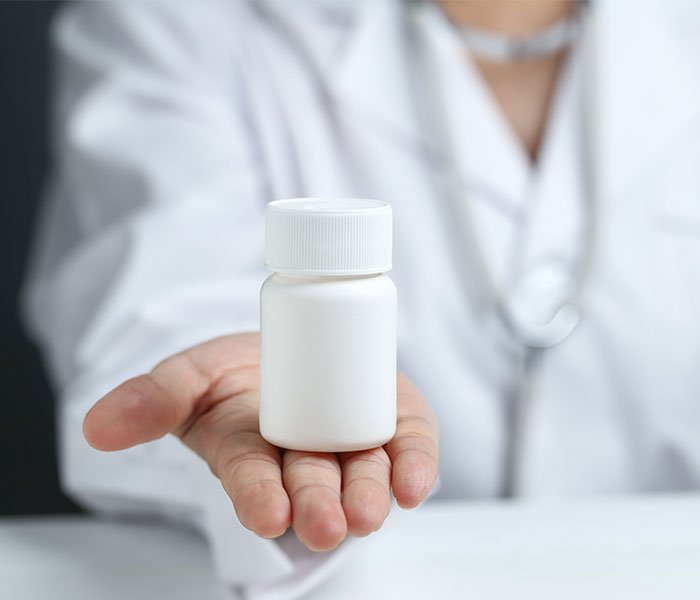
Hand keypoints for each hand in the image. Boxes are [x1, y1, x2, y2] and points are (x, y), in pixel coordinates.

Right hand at [83, 333, 438, 550]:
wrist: (290, 347)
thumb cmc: (235, 372)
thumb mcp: (188, 374)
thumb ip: (150, 398)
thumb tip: (95, 427)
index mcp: (250, 454)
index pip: (253, 481)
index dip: (258, 497)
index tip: (267, 512)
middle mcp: (302, 460)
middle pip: (312, 485)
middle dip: (317, 506)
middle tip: (325, 522)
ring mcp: (350, 442)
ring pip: (362, 475)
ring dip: (368, 495)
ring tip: (368, 510)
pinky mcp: (392, 422)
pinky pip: (406, 447)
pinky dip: (414, 465)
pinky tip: (415, 482)